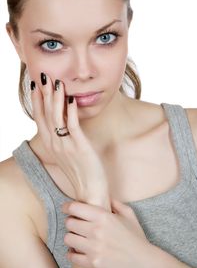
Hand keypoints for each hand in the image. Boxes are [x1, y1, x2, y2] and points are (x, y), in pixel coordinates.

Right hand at [30, 73, 108, 201]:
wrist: (89, 191)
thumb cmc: (80, 170)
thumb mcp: (66, 151)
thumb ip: (62, 136)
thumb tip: (64, 120)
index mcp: (50, 144)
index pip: (39, 118)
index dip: (37, 101)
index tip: (35, 85)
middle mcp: (54, 144)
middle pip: (45, 114)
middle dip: (44, 94)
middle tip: (44, 76)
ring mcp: (65, 146)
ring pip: (57, 117)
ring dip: (56, 99)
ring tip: (57, 82)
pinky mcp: (79, 147)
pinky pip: (73, 126)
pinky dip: (71, 111)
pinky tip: (71, 99)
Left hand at [62, 199, 154, 267]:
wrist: (144, 264)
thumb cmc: (137, 238)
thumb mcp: (129, 215)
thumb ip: (116, 203)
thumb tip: (106, 197)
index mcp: (104, 217)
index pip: (76, 208)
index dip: (68, 207)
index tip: (66, 208)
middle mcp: (96, 231)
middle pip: (69, 223)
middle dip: (70, 222)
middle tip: (74, 223)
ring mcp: (93, 249)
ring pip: (68, 239)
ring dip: (71, 237)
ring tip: (77, 237)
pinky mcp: (92, 264)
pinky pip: (72, 256)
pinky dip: (72, 253)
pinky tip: (78, 250)